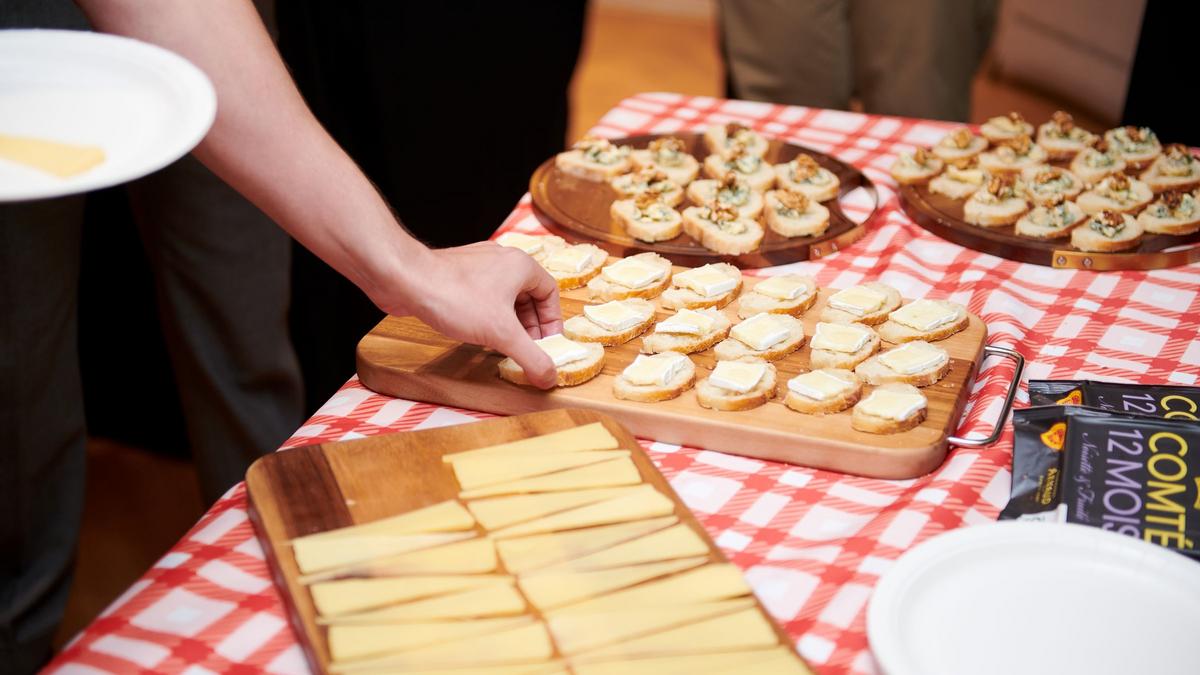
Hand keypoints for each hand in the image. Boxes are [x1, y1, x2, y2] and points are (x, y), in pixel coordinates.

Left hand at [375, 241, 562, 388]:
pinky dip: (488, 315)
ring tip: (504, 344)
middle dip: (530, 325)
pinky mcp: (457, 274)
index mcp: (521, 265)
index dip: (552, 321)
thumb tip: (550, 376)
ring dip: (508, 321)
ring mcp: (478, 265)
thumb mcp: (501, 333)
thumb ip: (530, 356)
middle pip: (528, 295)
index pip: (550, 292)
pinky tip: (479, 333)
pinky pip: (482, 295)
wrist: (405, 280)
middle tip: (527, 349)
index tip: (548, 343)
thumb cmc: (455, 297)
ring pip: (504, 296)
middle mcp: (502, 260)